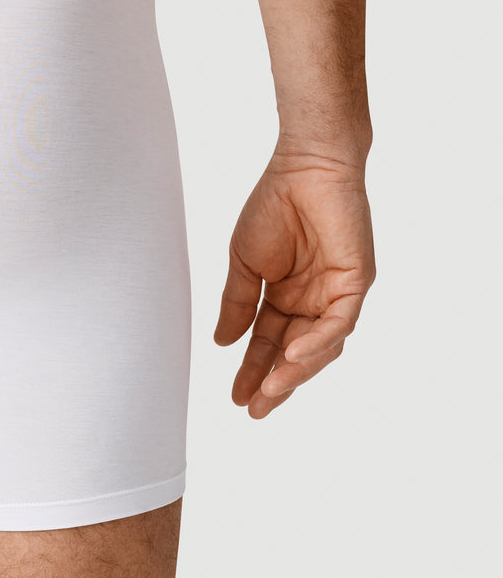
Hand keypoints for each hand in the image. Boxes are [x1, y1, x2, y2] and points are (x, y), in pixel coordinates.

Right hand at [214, 149, 375, 417]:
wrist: (303, 168)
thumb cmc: (273, 206)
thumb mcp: (243, 263)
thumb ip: (236, 304)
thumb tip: (223, 343)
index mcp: (286, 296)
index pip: (269, 343)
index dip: (252, 370)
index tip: (235, 397)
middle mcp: (313, 301)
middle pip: (295, 353)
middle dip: (276, 383)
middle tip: (254, 409)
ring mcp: (336, 294)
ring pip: (322, 346)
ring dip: (296, 370)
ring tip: (270, 391)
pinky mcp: (355, 283)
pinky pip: (339, 322)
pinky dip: (318, 342)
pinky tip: (291, 356)